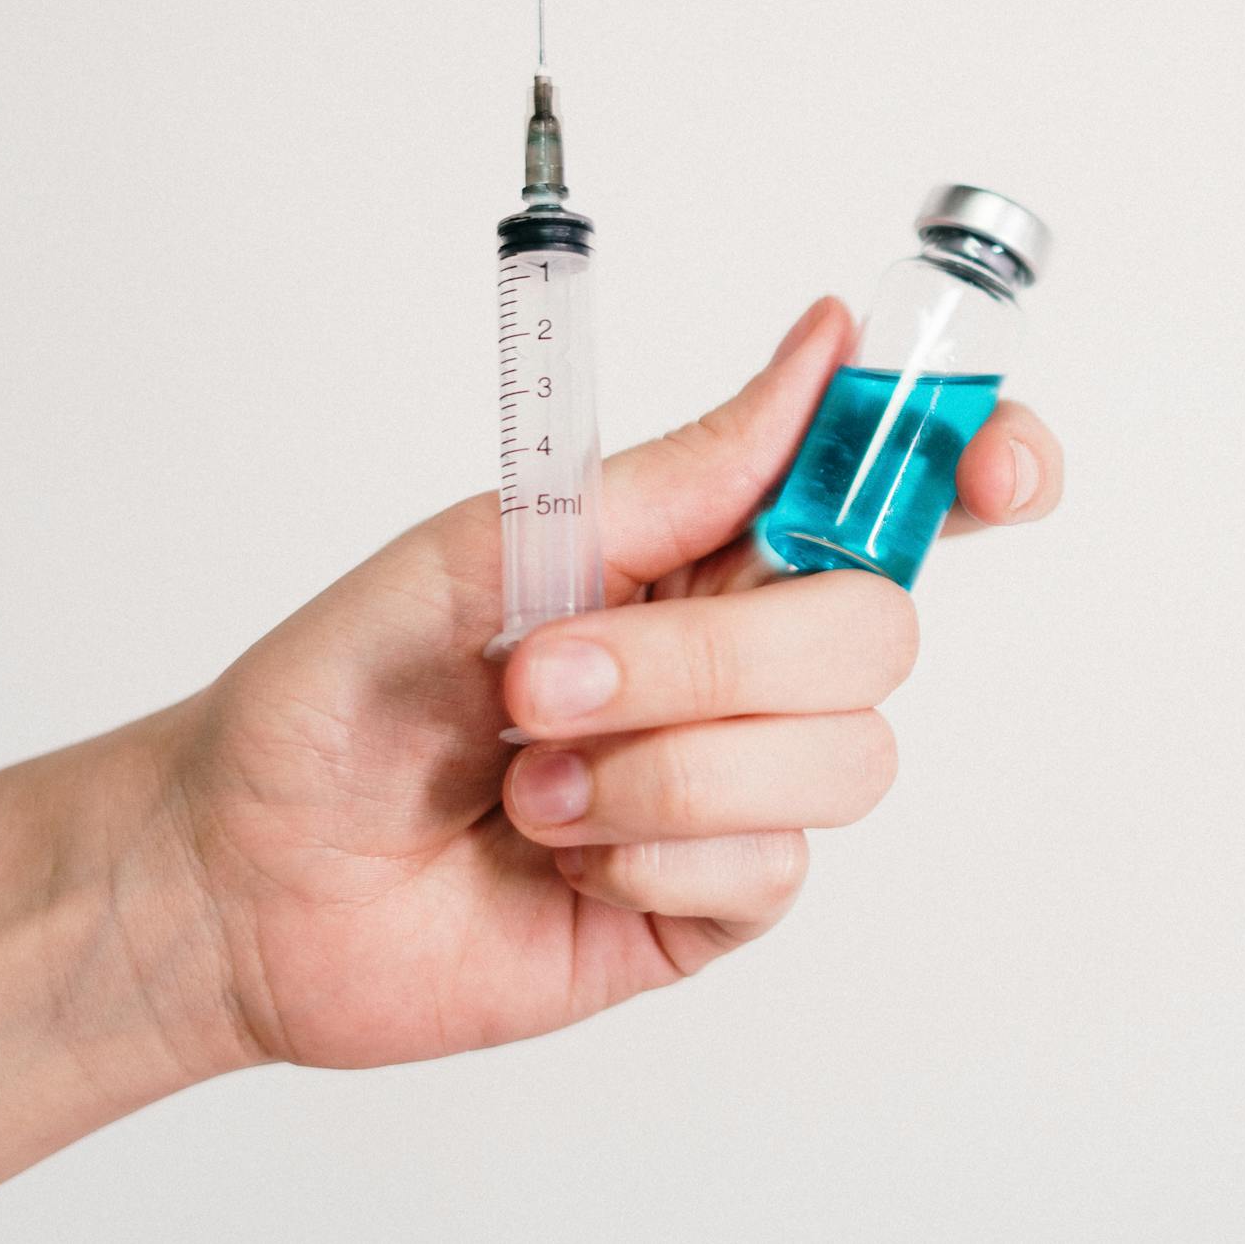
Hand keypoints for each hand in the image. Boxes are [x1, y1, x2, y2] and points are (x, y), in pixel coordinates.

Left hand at [165, 294, 1063, 1068]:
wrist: (245, 870)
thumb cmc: (347, 687)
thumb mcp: (497, 542)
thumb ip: (687, 472)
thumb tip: (826, 343)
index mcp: (711, 550)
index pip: (899, 494)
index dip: (980, 464)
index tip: (1000, 465)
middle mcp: (748, 663)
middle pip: (883, 630)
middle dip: (719, 655)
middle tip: (549, 672)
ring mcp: (742, 787)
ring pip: (843, 757)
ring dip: (662, 764)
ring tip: (529, 776)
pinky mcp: (716, 901)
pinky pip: (771, 866)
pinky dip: (649, 851)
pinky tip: (561, 853)